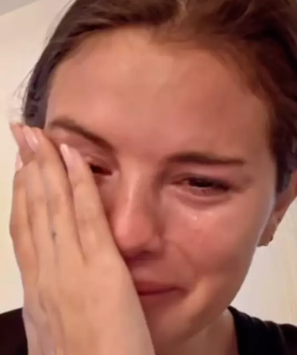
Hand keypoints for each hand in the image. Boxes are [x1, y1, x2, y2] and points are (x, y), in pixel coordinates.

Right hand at [9, 123, 154, 354]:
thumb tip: (57, 307)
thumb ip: (61, 315)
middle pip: (31, 213)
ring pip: (51, 208)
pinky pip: (85, 217)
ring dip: (45, 167)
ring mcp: (70, 272)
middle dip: (27, 171)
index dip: (21, 199)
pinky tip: (74, 157)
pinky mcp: (100, 272)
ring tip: (40, 135)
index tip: (21, 171)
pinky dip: (77, 183)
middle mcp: (47, 279)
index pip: (26, 236)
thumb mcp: (63, 342)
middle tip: (22, 135)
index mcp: (41, 296)